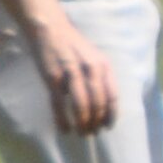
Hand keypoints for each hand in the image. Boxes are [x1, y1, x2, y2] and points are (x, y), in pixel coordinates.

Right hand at [33, 18, 116, 133]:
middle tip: (91, 132)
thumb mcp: (94, 57)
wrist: (50, 29)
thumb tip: (104, 104)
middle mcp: (90, 69)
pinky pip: (59, 105)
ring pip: (81, 106)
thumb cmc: (73, 46)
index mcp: (102, 65)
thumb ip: (101, 77)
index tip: (107, 127)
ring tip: (81, 133)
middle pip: (98, 104)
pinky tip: (65, 130)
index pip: (112, 95)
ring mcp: (71, 74)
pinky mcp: (53, 78)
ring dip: (83, 123)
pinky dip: (63, 120)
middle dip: (96, 122)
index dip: (111, 115)